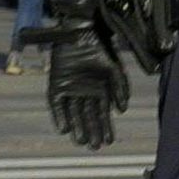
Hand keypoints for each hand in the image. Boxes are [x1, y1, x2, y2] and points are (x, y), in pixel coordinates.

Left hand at [46, 14, 128, 150]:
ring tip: (81, 141)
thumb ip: (120, 88)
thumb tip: (122, 110)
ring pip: (74, 114)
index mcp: (100, 90)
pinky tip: (64, 129)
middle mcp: (85, 93)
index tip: (108, 141)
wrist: (81, 32)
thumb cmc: (100, 49)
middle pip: (88, 117)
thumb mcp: (114, 69)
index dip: (106, 127)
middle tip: (95, 146)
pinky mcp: (56, 85)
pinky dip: (60, 116)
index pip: (102, 114)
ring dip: (77, 128)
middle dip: (92, 131)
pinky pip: (57, 104)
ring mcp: (70, 90)